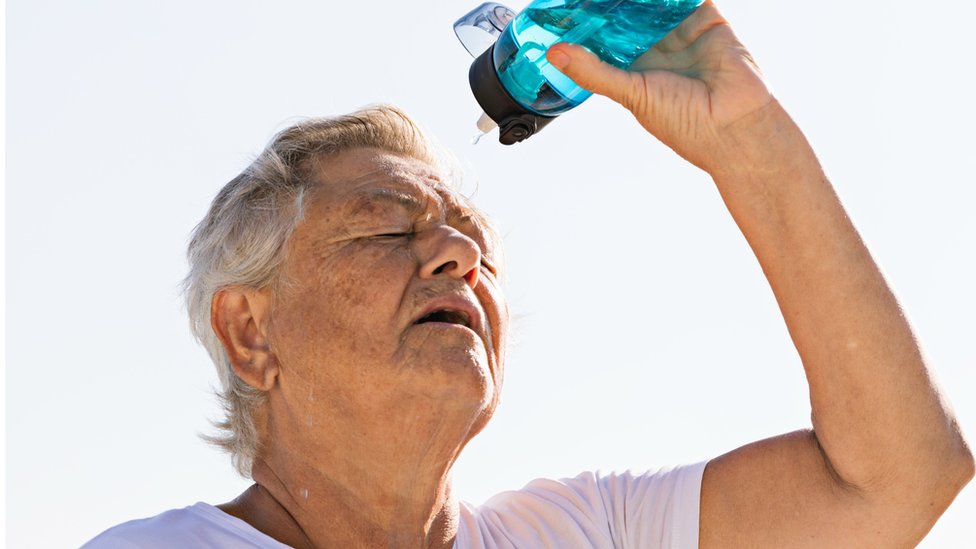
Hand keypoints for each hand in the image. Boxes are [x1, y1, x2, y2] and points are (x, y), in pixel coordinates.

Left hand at [546, 1, 776, 174]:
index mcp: (636, 69)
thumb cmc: (684, 122)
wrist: (735, 126)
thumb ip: (594, 71)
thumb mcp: (631, 94)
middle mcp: (658, 49)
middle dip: (612, 3)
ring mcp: (683, 33)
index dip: (590, 23)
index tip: (567, 8)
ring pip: (655, 2)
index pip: (606, 38)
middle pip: (629, 14)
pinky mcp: (708, 19)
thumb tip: (555, 54)